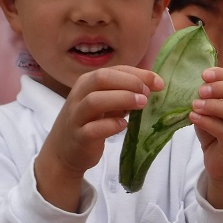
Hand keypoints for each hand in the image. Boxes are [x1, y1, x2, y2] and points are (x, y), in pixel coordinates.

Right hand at [36, 66, 162, 211]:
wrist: (63, 152)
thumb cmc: (90, 122)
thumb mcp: (106, 103)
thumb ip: (124, 93)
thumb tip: (153, 85)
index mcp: (88, 83)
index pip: (114, 70)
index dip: (138, 74)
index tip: (159, 83)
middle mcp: (79, 95)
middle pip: (101, 78)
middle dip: (128, 82)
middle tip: (147, 93)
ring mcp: (77, 116)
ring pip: (94, 100)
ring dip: (121, 99)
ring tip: (141, 104)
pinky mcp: (78, 137)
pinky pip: (91, 129)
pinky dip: (110, 125)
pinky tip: (124, 125)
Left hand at [190, 67, 222, 207]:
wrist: (221, 166)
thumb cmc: (215, 136)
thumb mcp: (211, 113)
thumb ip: (208, 100)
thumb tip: (199, 86)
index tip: (204, 75)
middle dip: (221, 88)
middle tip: (201, 90)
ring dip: (214, 106)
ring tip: (195, 105)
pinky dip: (208, 122)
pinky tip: (193, 118)